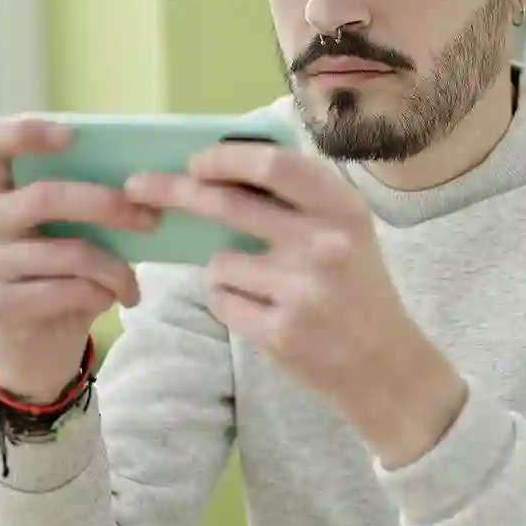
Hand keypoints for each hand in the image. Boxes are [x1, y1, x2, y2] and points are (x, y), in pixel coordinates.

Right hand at [0, 117, 159, 401]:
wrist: (41, 350)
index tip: (74, 136)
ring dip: (114, 267)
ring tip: (133, 283)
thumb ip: (87, 201)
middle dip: (105, 205)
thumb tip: (149, 181)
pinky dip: (101, 294)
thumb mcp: (73, 233)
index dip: (24, 132)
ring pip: (65, 251)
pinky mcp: (0, 306)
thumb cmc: (64, 276)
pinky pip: (66, 290)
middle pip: (42, 197)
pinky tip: (113, 301)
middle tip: (149, 219)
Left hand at [125, 144, 465, 467]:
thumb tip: (218, 168)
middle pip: (227, 203)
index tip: (195, 161)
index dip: (225, 157)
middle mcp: (325, 244)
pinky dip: (231, 303)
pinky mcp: (279, 332)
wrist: (386, 368)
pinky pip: (221, 300)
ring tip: (269, 289)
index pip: (272, 164)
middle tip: (139, 188)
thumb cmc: (357, 290)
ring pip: (219, 261)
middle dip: (174, 192)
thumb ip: (299, 198)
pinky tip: (268, 315)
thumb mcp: (348, 232)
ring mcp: (301, 290)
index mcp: (343, 209)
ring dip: (227, 270)